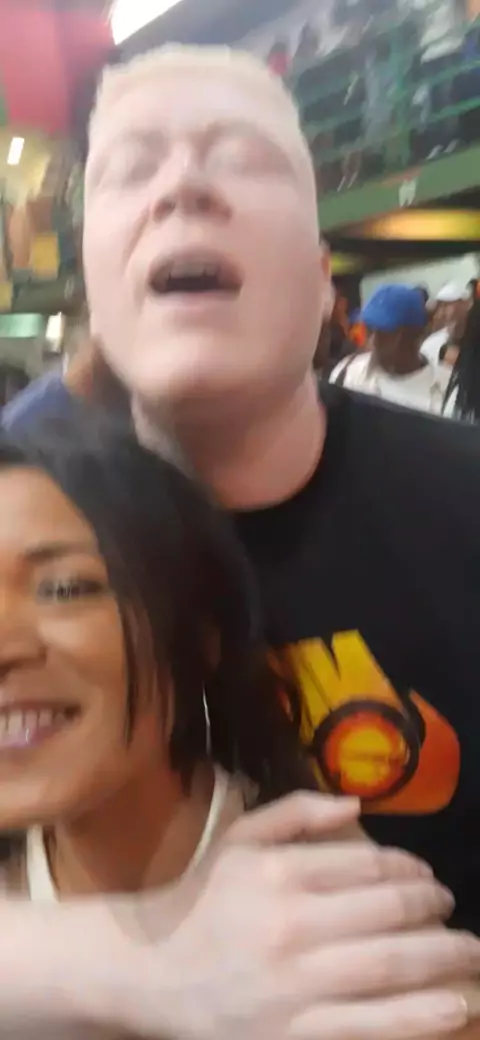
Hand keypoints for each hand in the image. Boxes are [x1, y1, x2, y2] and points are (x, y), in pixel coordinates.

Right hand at [115, 794, 479, 1039]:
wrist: (152, 973)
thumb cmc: (203, 899)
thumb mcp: (239, 838)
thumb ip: (296, 813)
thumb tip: (358, 801)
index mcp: (278, 871)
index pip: (365, 864)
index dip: (409, 868)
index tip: (428, 877)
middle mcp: (290, 924)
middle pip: (385, 912)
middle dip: (432, 908)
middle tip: (452, 909)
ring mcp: (295, 983)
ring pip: (388, 967)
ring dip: (442, 958)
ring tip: (470, 954)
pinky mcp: (295, 1033)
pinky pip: (370, 1024)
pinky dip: (418, 1016)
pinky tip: (453, 1006)